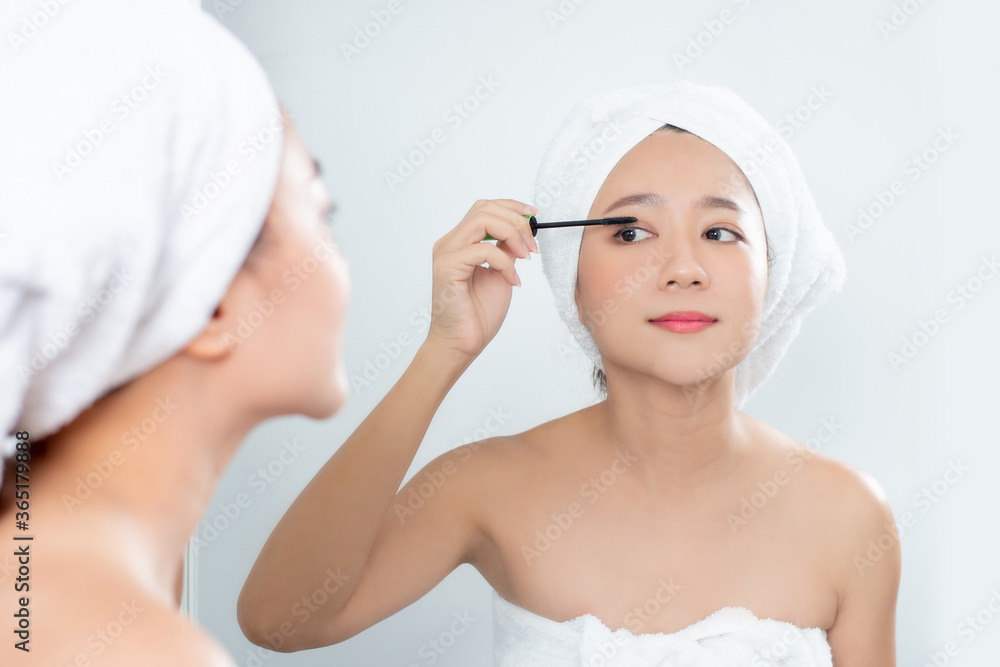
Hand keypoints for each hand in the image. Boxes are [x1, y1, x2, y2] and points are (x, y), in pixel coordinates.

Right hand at [424, 199, 538, 359]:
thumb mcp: (500, 273)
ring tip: (525, 256)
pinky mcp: (447, 268)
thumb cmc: (477, 313)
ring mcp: (446, 254)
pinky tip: (512, 280)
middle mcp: (449, 243)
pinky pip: (483, 250)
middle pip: (484, 208)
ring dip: (511, 235)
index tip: (534, 217)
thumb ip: (506, 250)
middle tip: (532, 245)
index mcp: (459, 242)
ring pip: (481, 220)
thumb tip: (522, 232)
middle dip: (515, 221)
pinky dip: (504, 262)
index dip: (511, 207)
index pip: (484, 208)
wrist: (462, 343)